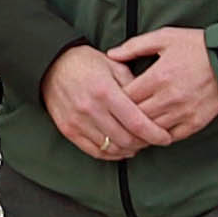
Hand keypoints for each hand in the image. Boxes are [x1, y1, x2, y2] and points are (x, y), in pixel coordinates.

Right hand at [41, 46, 158, 161]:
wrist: (51, 65)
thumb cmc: (85, 62)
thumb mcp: (114, 65)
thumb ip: (134, 85)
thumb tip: (151, 103)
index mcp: (105, 91)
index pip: (136, 122)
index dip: (155, 134)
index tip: (165, 137)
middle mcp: (91, 109)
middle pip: (126, 139)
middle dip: (144, 143)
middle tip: (153, 140)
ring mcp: (78, 122)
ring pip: (112, 148)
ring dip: (129, 149)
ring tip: (138, 143)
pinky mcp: (69, 130)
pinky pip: (95, 152)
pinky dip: (112, 153)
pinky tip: (121, 148)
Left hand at [107, 24, 217, 142]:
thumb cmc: (196, 47)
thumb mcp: (164, 37)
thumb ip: (135, 46)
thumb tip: (111, 55)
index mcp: (158, 76)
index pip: (126, 97)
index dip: (115, 99)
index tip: (112, 98)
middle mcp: (169, 98)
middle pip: (135, 116)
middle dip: (124, 116)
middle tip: (117, 115)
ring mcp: (182, 113)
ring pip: (151, 130)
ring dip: (140, 129)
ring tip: (131, 125)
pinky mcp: (195, 123)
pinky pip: (170, 137)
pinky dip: (159, 136)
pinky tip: (153, 131)